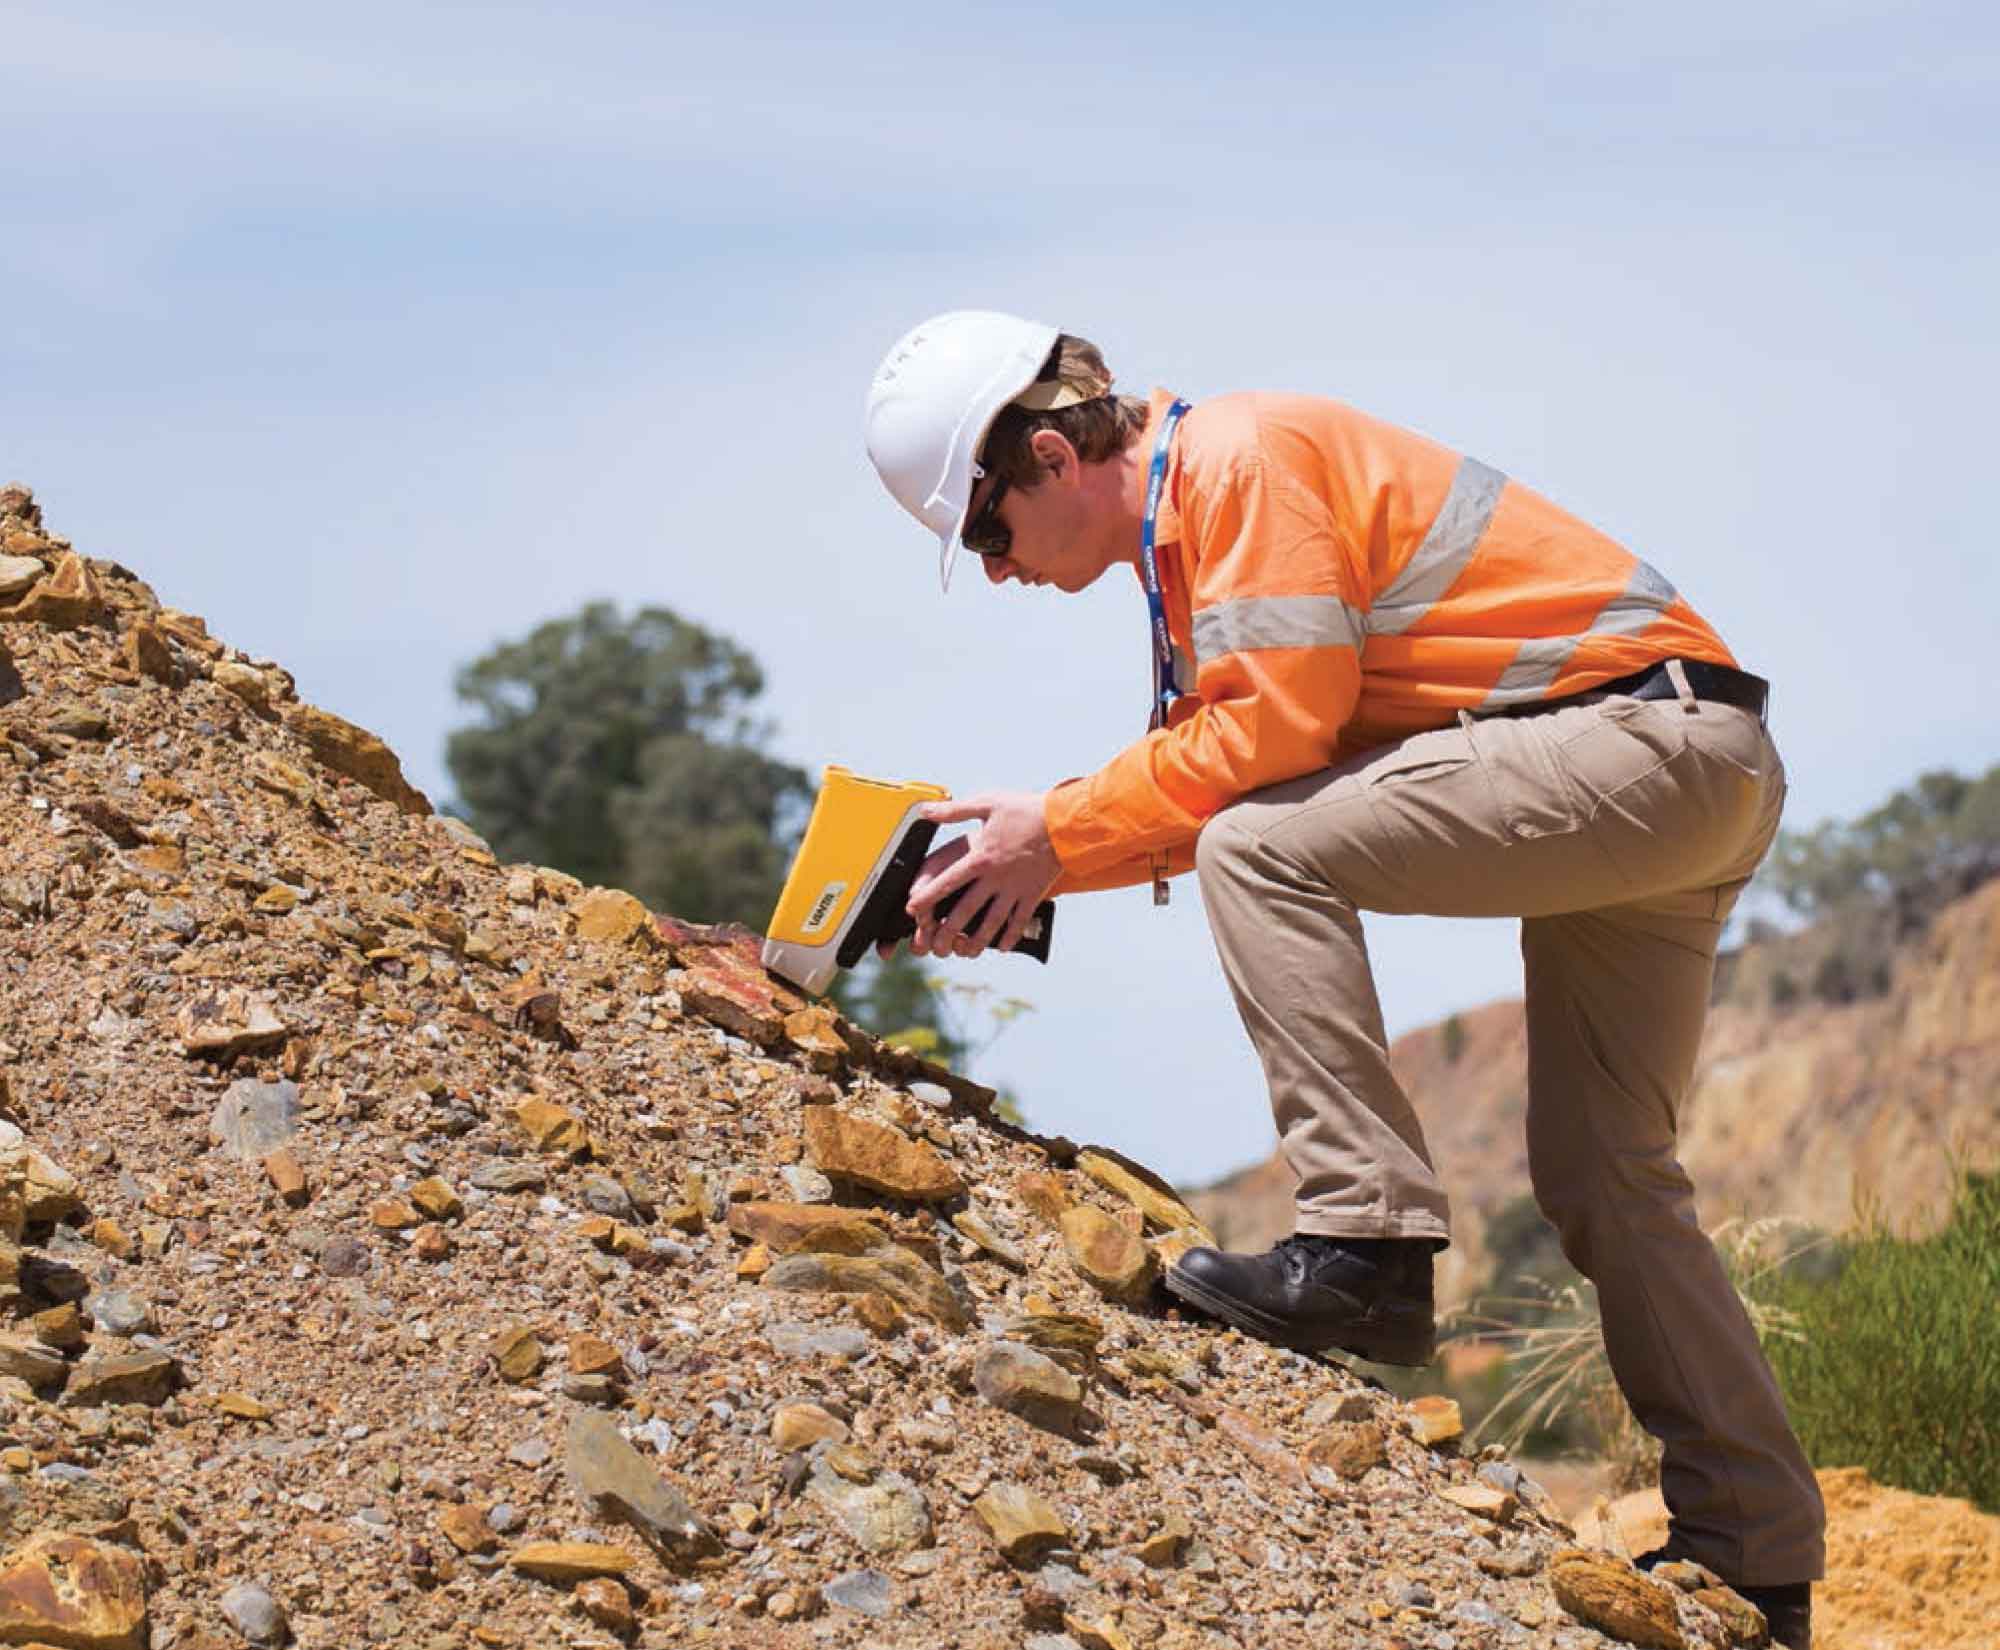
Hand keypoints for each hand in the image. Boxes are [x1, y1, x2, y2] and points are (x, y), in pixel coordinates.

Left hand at [903, 790, 1059, 959]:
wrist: (1066, 823)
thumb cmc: (1026, 810)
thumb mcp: (988, 802)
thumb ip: (955, 810)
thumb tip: (925, 809)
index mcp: (981, 857)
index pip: (948, 881)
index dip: (928, 896)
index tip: (912, 910)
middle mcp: (995, 877)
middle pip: (967, 910)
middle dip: (948, 930)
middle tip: (935, 945)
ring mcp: (1015, 888)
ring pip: (992, 922)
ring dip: (978, 940)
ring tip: (966, 953)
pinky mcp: (1033, 893)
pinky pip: (1020, 919)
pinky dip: (1011, 935)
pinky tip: (1003, 946)